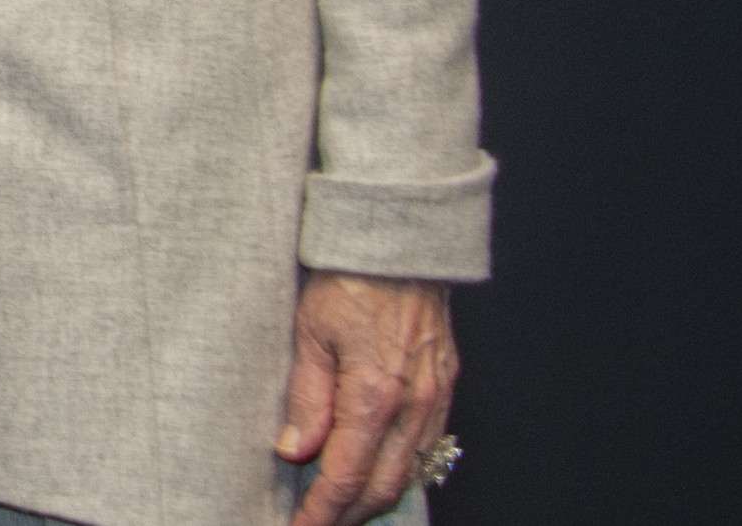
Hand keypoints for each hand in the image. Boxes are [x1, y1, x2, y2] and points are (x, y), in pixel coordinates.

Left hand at [277, 270, 457, 525]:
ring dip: (374, 499)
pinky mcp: (445, 388)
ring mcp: (436, 399)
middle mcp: (414, 406)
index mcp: (375, 395)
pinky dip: (400, 471)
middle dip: (348, 516)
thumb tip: (296, 451)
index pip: (347, 476)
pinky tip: (378, 473)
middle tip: (316, 525)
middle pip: (383, 486)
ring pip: (408, 472)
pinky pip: (427, 448)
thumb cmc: (348, 279)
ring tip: (340, 509)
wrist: (400, 243)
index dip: (322, 511)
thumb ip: (306, 398)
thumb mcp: (308, 333)